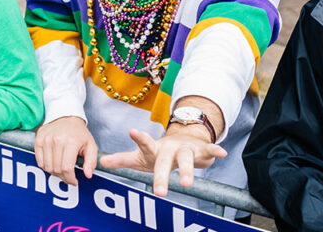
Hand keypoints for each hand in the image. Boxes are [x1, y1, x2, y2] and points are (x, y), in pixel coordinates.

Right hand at [34, 116, 98, 184]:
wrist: (66, 117)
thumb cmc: (79, 133)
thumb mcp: (91, 145)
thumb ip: (91, 161)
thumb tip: (88, 175)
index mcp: (71, 142)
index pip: (67, 168)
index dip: (70, 179)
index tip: (74, 182)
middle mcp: (57, 140)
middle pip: (56, 169)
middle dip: (64, 177)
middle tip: (68, 176)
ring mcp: (46, 140)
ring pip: (47, 167)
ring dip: (54, 173)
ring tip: (61, 169)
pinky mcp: (38, 139)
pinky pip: (39, 161)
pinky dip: (46, 166)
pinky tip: (53, 163)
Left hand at [99, 128, 226, 195]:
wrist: (184, 140)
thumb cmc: (158, 152)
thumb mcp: (140, 157)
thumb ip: (122, 159)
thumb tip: (101, 163)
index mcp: (153, 150)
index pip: (144, 145)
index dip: (138, 138)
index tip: (132, 131)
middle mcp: (169, 148)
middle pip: (164, 162)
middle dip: (161, 176)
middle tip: (159, 193)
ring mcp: (185, 148)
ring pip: (186, 160)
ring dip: (187, 171)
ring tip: (187, 184)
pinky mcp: (201, 149)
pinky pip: (208, 150)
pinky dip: (214, 151)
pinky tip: (222, 154)